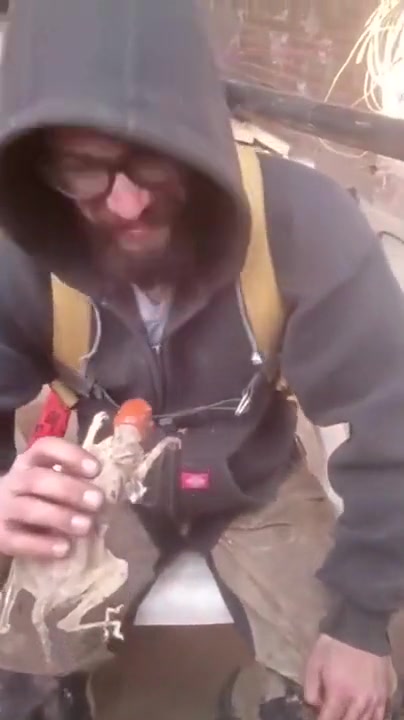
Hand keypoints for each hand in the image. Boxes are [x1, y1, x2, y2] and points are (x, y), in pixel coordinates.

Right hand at [0, 437, 102, 559]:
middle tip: (98, 501)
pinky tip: (64, 548)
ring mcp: (3, 509)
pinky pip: (18, 540)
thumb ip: (74, 483)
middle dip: (70, 489)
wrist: (0, 520)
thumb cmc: (37, 498)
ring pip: (28, 509)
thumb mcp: (51, 483)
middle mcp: (14, 482)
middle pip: (37, 479)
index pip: (46, 448)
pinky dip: (42, 545)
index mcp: (30, 462)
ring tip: (86, 526)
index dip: (71, 455)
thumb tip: (107, 498)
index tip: (96, 469)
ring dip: (60, 517)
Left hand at [304, 635, 395, 719]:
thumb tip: (316, 705)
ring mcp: (374, 699)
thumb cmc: (334, 645)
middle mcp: (358, 701)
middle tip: (331, 712)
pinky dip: (370, 719)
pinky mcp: (384, 694)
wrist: (360, 628)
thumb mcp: (313, 663)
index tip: (318, 716)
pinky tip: (362, 716)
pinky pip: (379, 716)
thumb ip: (311, 689)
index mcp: (339, 693)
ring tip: (344, 712)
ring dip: (352, 719)